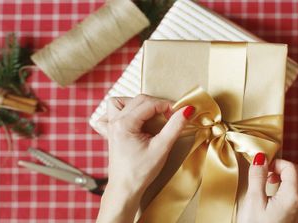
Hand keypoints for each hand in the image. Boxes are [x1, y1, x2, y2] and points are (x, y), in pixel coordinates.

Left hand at [96, 95, 193, 222]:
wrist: (125, 189)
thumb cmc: (140, 172)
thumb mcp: (162, 148)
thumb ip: (175, 126)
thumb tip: (186, 110)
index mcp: (124, 124)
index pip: (150, 103)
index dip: (167, 106)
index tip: (179, 113)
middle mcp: (115, 121)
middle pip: (139, 100)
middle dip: (158, 104)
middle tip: (171, 116)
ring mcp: (111, 126)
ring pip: (122, 102)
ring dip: (138, 104)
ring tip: (151, 115)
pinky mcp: (111, 132)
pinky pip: (111, 113)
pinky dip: (122, 111)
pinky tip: (132, 118)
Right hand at [237, 153, 297, 222]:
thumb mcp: (253, 200)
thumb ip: (258, 177)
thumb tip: (261, 157)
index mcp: (292, 196)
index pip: (291, 166)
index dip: (276, 163)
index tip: (264, 169)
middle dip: (287, 168)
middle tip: (270, 174)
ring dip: (297, 180)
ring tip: (279, 184)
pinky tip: (286, 197)